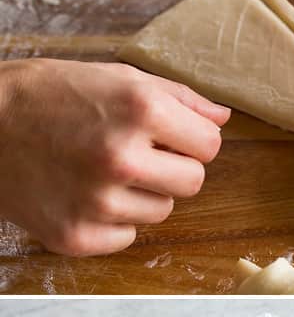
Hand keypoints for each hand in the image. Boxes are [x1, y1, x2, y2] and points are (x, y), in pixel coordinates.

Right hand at [0, 61, 227, 255]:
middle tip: (135, 155)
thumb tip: (221, 118)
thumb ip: (177, 99)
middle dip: (173, 169)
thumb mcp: (114, 78)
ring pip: (161, 211)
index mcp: (140, 110)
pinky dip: (111, 221)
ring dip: (141, 194)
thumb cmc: (47, 96)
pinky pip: (126, 237)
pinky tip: (81, 193)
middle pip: (194, 183)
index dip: (191, 140)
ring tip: (99, 171)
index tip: (168, 137)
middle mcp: (123, 158)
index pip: (210, 145)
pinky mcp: (77, 236)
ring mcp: (98, 202)